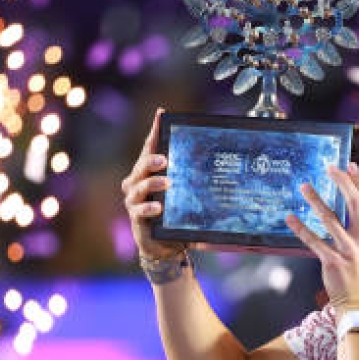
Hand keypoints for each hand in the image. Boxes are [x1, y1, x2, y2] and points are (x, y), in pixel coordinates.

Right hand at [121, 108, 187, 259]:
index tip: (161, 114)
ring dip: (152, 183)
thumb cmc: (177, 215)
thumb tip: (224, 164)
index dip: (155, 130)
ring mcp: (134, 200)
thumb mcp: (187, 195)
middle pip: (141, 165)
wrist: (168, 245)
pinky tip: (158, 207)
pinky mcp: (136, 217)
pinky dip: (148, 208)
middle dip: (151, 159)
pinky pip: (139, 210)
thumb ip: (195, 181)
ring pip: (138, 186)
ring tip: (167, 183)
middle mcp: (137, 182)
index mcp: (150, 172)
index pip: (151, 147)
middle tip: (165, 159)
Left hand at [285, 162, 358, 313]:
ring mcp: (348, 251)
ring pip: (331, 220)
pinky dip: (301, 229)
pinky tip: (291, 218)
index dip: (357, 182)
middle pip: (353, 204)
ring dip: (316, 200)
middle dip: (342, 183)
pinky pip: (314, 242)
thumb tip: (350, 212)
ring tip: (304, 187)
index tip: (349, 164)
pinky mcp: (333, 262)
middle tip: (329, 167)